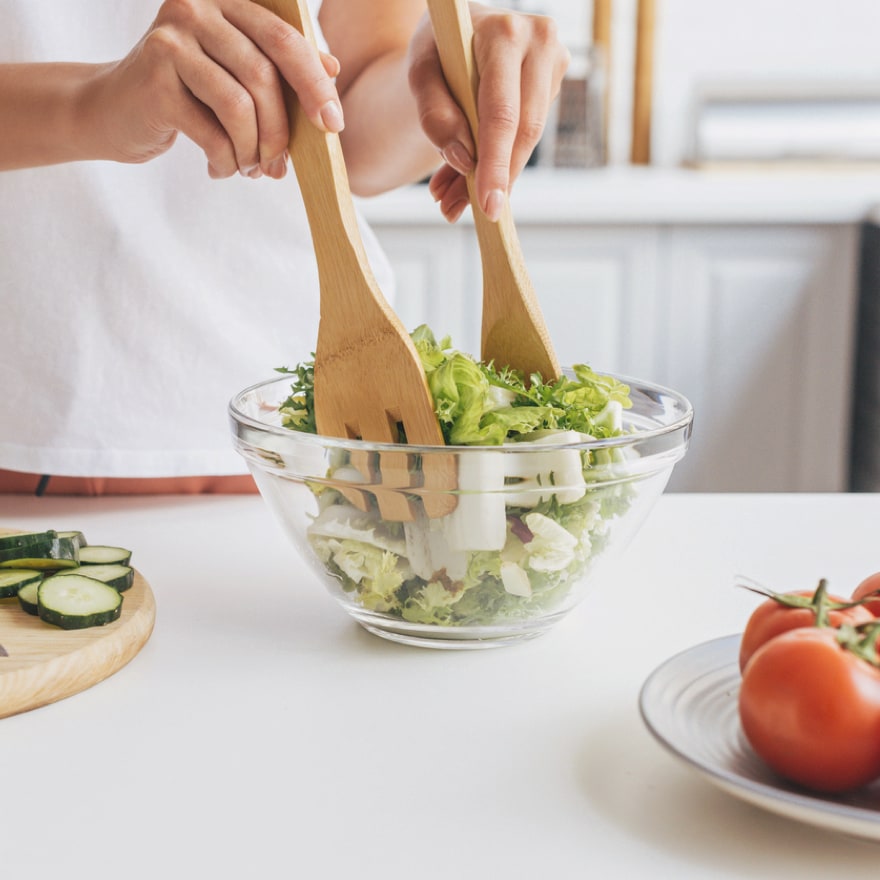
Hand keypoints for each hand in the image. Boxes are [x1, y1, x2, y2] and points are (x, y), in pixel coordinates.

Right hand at [87, 0, 344, 178]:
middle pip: (263, 74)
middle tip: (282, 167)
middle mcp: (195, 9)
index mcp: (225, 2)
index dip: (314, 84)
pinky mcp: (154, 81)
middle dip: (281, 130)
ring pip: (239, 106)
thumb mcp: (235, 75)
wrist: (113, 111)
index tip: (333, 125)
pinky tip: (221, 169)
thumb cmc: (187, 95)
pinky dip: (225, 160)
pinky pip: (211, 132)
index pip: (284, 39)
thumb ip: (278, 68)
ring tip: (249, 170)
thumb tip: (332, 70)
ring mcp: (171, 42)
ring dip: (252, 150)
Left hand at [407, 3, 568, 221]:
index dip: (495, 164)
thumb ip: (434, 113)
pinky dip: (498, 161)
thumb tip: (463, 159)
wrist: (457, 30)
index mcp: (505, 32)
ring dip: (491, 174)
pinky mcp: (555, 81)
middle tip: (467, 211)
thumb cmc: (438, 47)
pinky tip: (469, 174)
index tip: (488, 204)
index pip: (502, 112)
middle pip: (524, 130)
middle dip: (496, 178)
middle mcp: (540, 40)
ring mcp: (554, 60)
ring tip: (452, 197)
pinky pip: (529, 134)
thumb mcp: (420, 70)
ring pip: (529, 137)